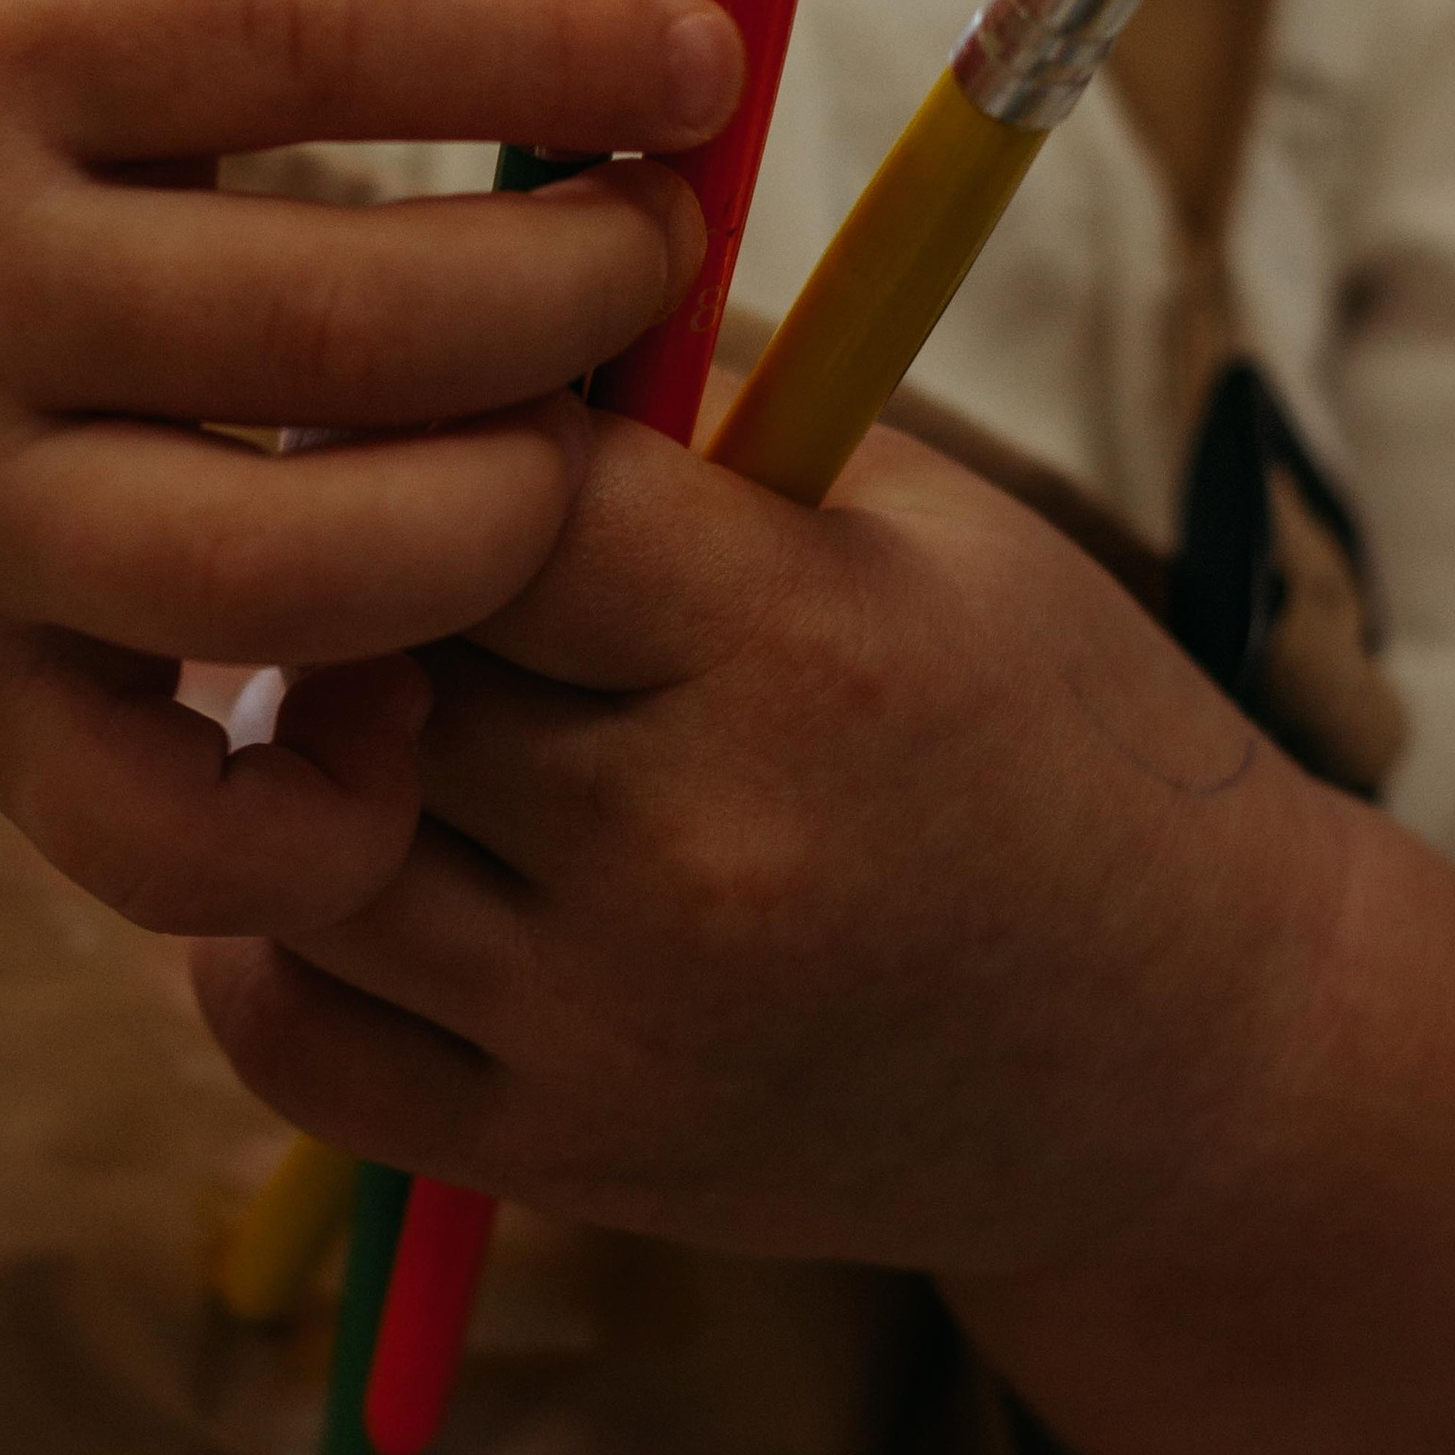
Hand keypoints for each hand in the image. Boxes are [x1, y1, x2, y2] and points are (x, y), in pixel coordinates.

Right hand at [0, 0, 737, 932]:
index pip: (319, 33)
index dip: (555, 47)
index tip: (700, 63)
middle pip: (347, 321)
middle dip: (573, 295)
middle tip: (652, 256)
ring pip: (289, 574)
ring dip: (495, 531)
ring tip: (549, 457)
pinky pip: (160, 824)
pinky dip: (320, 813)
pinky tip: (397, 708)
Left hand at [194, 413, 1316, 1268]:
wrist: (1185, 1058)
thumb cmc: (1045, 736)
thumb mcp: (925, 522)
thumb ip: (691, 414)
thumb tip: (442, 293)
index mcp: (805, 651)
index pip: (499, 488)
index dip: (443, 421)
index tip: (447, 408)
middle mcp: (698, 856)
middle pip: (379, 659)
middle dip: (363, 582)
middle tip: (383, 544)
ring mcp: (621, 1033)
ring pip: (303, 842)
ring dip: (301, 754)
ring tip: (373, 695)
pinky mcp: (566, 1160)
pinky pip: (290, 1037)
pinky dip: (269, 939)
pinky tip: (352, 856)